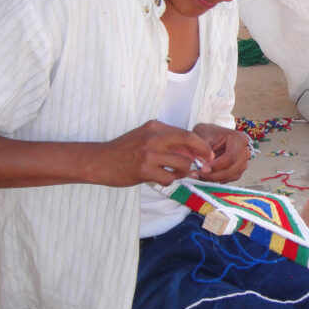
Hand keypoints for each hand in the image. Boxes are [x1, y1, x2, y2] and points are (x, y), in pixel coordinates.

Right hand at [95, 120, 213, 186]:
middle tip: (204, 165)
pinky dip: (170, 180)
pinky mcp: (144, 170)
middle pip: (189, 143)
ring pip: (182, 163)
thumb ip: (167, 141)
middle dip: (202, 155)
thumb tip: (192, 152)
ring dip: (183, 172)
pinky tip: (161, 179)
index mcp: (155, 127)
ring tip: (174, 173)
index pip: (187, 134)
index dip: (201, 145)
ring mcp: (149, 154)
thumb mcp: (145, 137)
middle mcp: (153, 137)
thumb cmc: (125, 150)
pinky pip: (169, 178)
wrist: (99, 161)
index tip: (208, 154)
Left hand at [192, 124, 250, 182]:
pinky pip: (229, 179)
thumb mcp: (202, 137)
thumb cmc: (207, 134)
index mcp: (239, 139)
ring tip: (199, 175)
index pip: (231, 157)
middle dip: (214, 175)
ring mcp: (243, 162)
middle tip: (197, 175)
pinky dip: (217, 179)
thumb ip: (204, 150)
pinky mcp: (239, 170)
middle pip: (232, 169)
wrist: (211, 135)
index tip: (202, 169)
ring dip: (214, 178)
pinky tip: (206, 175)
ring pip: (230, 176)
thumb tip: (205, 164)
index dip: (216, 165)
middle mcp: (245, 151)